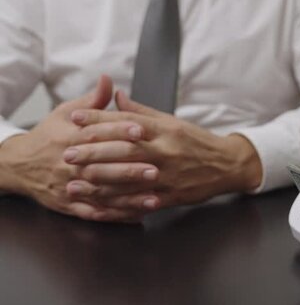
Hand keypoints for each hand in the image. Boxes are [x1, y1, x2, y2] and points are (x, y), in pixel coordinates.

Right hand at [0, 76, 159, 222]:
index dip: (120, 130)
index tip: (143, 129)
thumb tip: (109, 80)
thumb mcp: (65, 113)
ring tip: (154, 199)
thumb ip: (92, 101)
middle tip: (157, 170)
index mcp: (71, 138)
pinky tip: (137, 216)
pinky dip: (116, 217)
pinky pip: (95, 213)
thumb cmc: (48, 135)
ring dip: (129, 199)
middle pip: (102, 167)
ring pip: (102, 195)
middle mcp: (70, 164)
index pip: (98, 133)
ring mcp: (70, 187)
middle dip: (130, 170)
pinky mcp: (70, 206)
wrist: (17, 164)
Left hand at [64, 91, 262, 209]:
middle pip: (124, 150)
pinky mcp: (172, 196)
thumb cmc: (197, 142)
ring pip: (129, 179)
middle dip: (93, 152)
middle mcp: (166, 151)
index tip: (75, 119)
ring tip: (75, 184)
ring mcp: (168, 175)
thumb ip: (142, 112)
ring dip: (99, 183)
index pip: (127, 122)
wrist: (227, 165)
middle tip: (68, 154)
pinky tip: (101, 207)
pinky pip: (141, 202)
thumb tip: (117, 97)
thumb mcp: (172, 122)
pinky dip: (119, 206)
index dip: (99, 120)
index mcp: (165, 129)